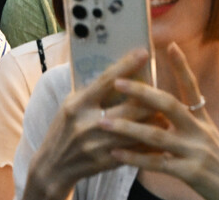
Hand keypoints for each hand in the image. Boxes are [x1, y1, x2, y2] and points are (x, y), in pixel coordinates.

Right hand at [21, 49, 159, 199]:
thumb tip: (117, 74)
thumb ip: (91, 92)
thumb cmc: (63, 128)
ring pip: (136, 130)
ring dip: (153, 120)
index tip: (144, 53)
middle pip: (129, 108)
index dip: (126, 66)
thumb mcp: (70, 105)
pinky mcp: (106, 161)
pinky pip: (134, 150)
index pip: (106, 80)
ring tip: (164, 113)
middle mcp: (87, 123)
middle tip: (162, 90)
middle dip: (149, 99)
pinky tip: (158, 136)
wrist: (53, 165)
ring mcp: (98, 144)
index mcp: (77, 104)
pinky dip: (148, 142)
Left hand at [103, 43, 218, 199]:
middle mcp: (199, 130)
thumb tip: (158, 110)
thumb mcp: (206, 137)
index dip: (182, 67)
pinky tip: (115, 154)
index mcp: (202, 120)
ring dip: (127, 128)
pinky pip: (156, 163)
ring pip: (156, 134)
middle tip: (117, 82)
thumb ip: (185, 123)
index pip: (191, 87)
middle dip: (141, 92)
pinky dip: (134, 158)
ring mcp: (195, 151)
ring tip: (103, 123)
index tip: (170, 45)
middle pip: (168, 104)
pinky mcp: (190, 172)